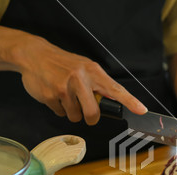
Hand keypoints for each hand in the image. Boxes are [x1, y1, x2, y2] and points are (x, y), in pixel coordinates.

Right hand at [15, 36, 146, 124]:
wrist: (35, 55)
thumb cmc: (64, 64)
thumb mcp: (85, 67)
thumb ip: (98, 84)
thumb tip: (112, 103)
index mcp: (93, 72)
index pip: (116, 89)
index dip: (130, 101)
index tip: (142, 110)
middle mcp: (80, 79)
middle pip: (93, 113)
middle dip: (90, 118)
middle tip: (87, 113)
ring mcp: (63, 88)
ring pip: (75, 116)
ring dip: (72, 111)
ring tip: (66, 96)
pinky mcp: (49, 95)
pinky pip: (60, 113)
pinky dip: (58, 108)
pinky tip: (54, 94)